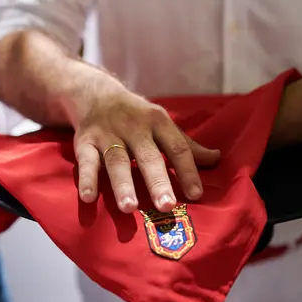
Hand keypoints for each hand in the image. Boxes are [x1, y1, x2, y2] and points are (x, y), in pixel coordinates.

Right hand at [71, 80, 220, 212]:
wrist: (96, 94)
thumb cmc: (137, 117)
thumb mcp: (162, 125)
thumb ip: (186, 146)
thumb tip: (217, 159)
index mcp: (158, 122)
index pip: (177, 147)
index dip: (188, 171)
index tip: (196, 195)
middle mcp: (134, 127)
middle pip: (147, 155)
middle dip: (157, 181)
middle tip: (167, 206)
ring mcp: (108, 134)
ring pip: (116, 160)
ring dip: (122, 184)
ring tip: (129, 207)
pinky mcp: (84, 141)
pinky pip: (85, 161)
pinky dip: (86, 179)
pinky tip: (88, 198)